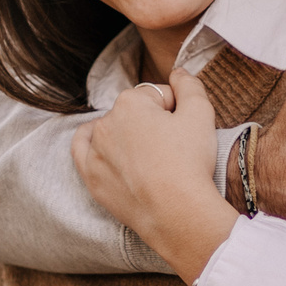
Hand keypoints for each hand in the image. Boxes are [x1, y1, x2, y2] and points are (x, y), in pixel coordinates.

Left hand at [72, 67, 237, 283]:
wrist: (177, 213)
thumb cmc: (189, 163)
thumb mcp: (201, 114)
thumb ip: (189, 85)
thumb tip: (178, 72)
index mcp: (130, 102)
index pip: (158, 96)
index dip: (177, 110)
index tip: (186, 130)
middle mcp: (105, 122)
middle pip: (135, 114)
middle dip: (152, 124)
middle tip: (172, 148)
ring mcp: (94, 151)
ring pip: (112, 132)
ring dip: (126, 135)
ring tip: (148, 155)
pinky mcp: (91, 177)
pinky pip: (83, 151)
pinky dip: (93, 146)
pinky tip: (103, 147)